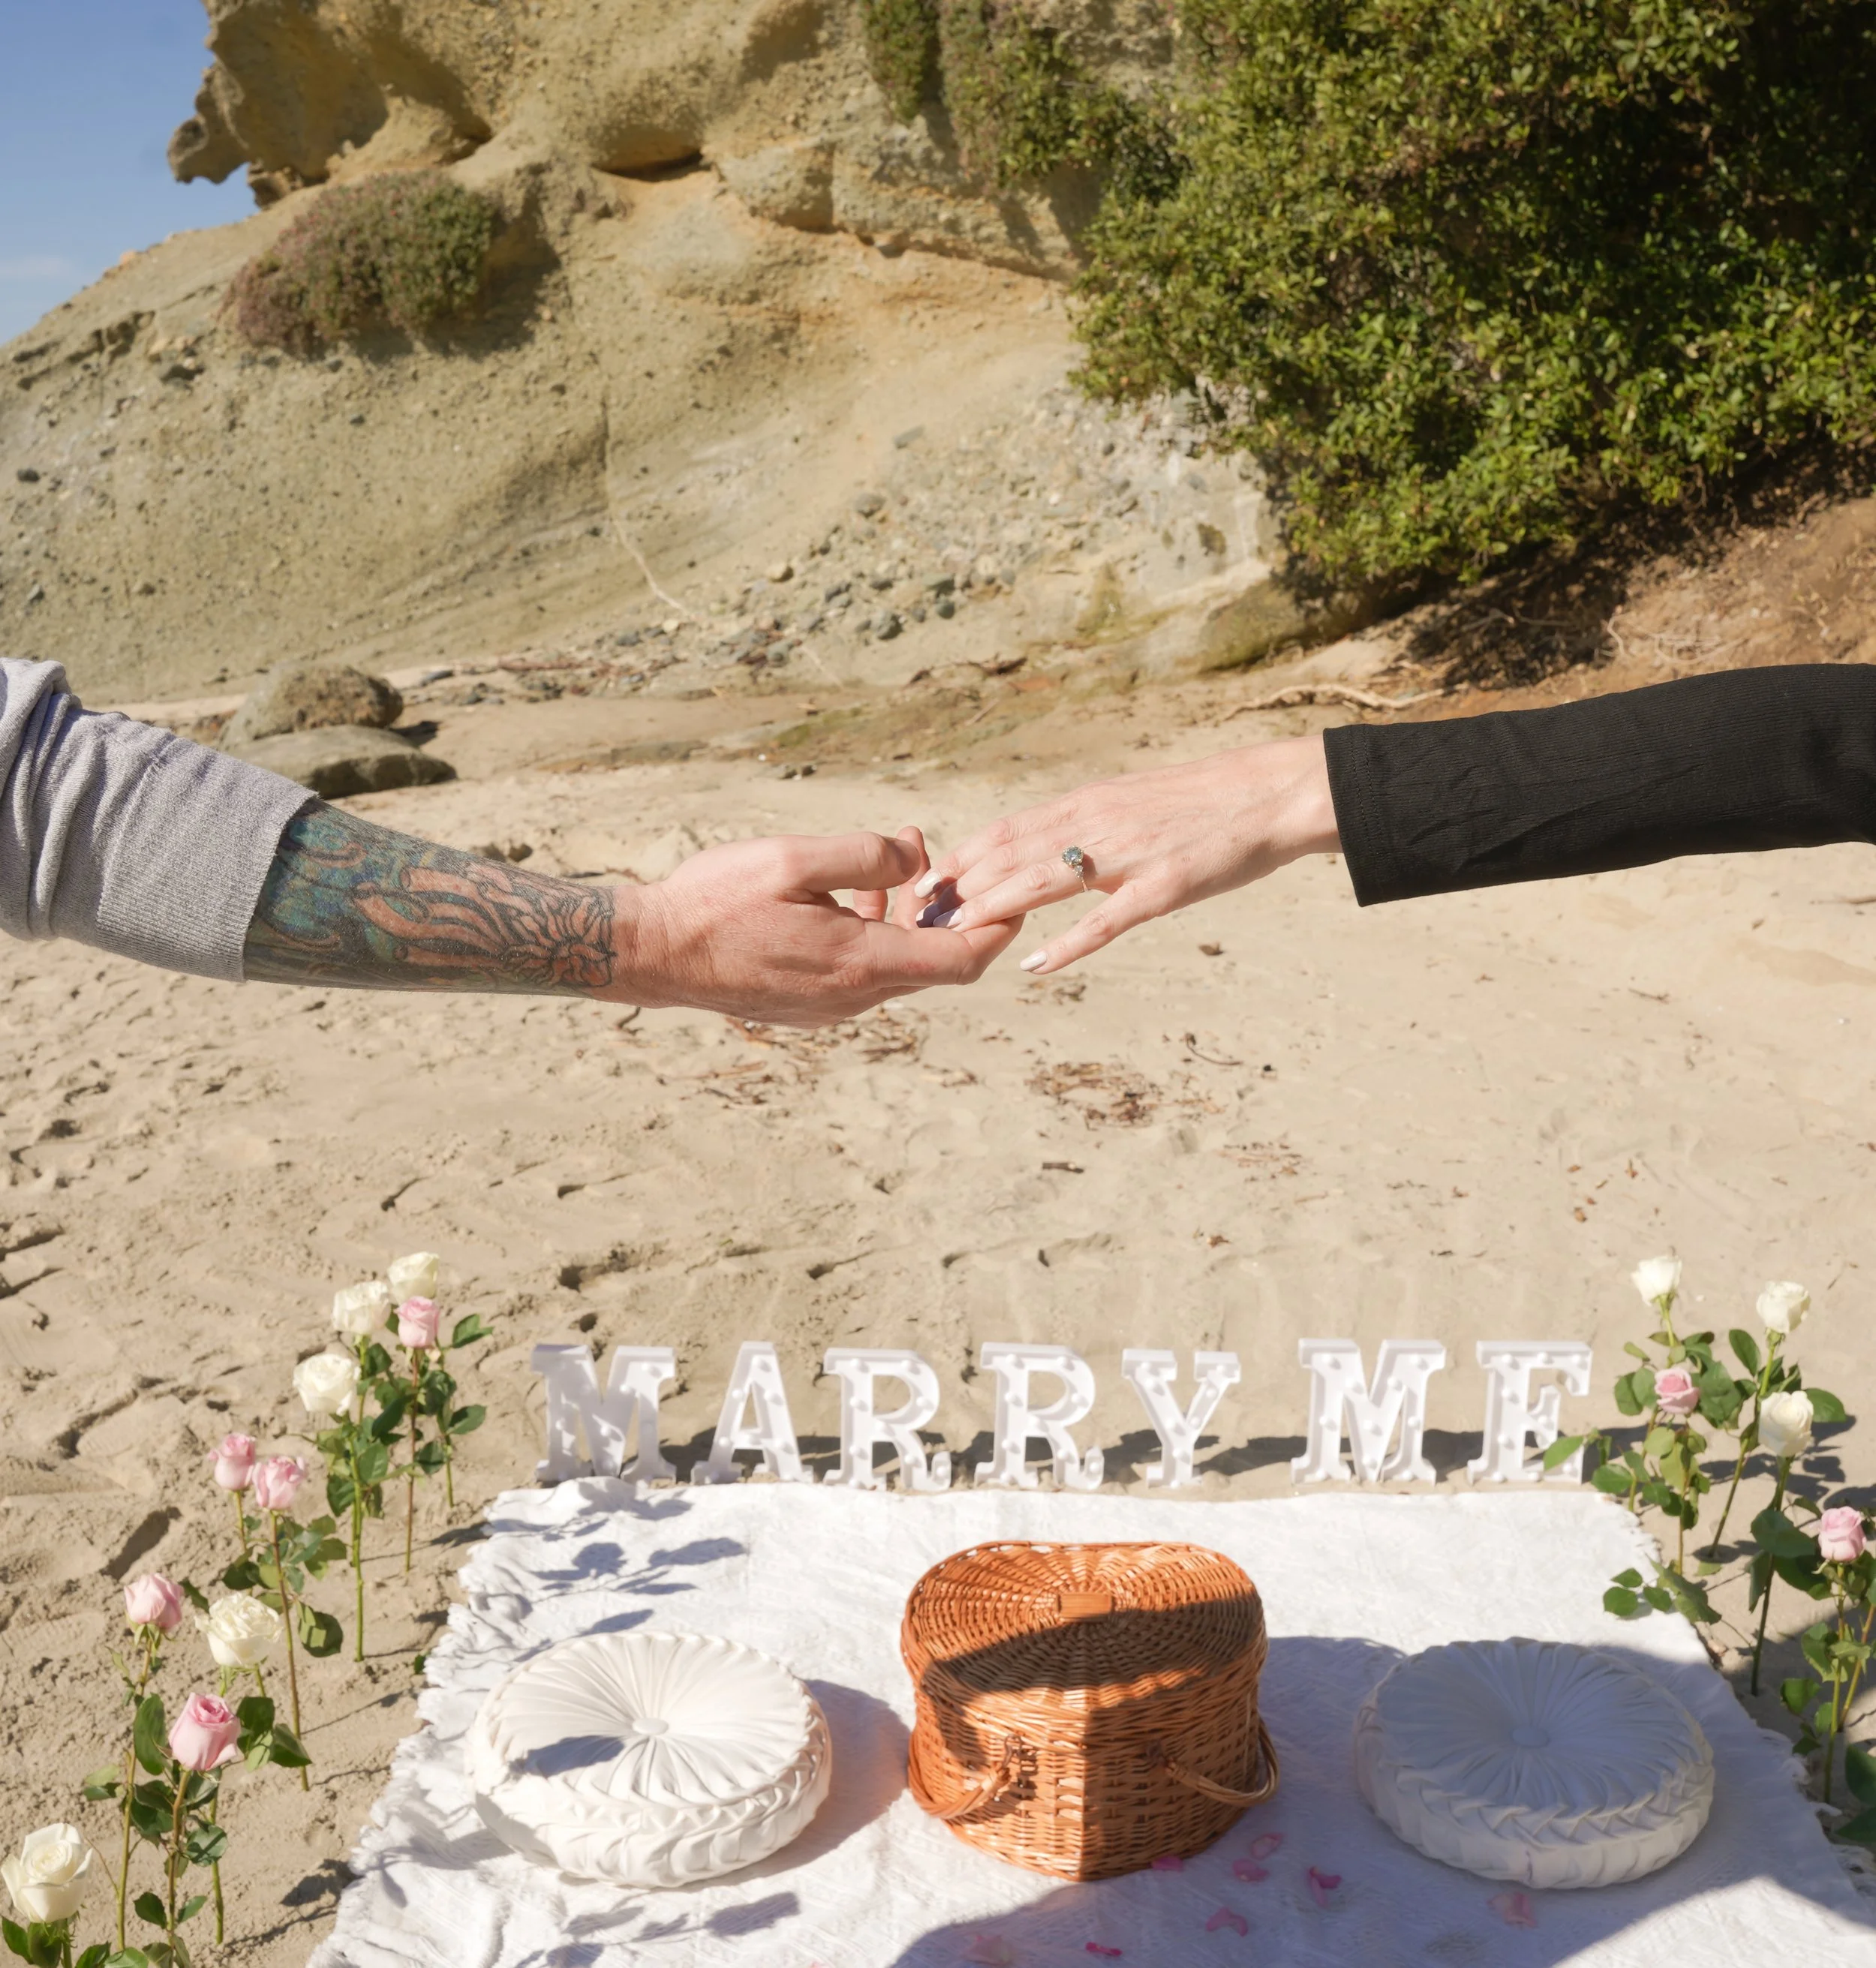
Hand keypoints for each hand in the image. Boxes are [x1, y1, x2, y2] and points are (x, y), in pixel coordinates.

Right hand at [611, 828, 1023, 1025]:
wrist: (655, 952)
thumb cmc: (718, 901)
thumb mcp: (794, 859)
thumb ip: (865, 856)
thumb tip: (916, 858)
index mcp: (862, 964)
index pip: (962, 959)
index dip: (999, 928)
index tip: (1015, 895)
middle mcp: (855, 998)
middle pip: (936, 963)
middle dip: (951, 912)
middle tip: (942, 860)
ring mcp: (831, 1008)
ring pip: (898, 965)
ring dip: (908, 919)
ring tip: (894, 862)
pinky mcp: (808, 1006)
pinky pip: (864, 973)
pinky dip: (875, 935)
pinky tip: (851, 897)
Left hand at [912, 735, 1338, 973]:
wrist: (1272, 793)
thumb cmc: (1205, 804)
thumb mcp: (1133, 802)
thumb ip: (1086, 825)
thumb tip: (1041, 846)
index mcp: (1088, 803)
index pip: (1005, 830)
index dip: (958, 858)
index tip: (920, 884)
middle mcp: (1098, 824)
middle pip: (1010, 856)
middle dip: (957, 890)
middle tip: (914, 921)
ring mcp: (1130, 856)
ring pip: (1042, 883)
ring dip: (990, 910)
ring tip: (951, 937)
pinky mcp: (1164, 887)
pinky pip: (1107, 919)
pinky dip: (1068, 943)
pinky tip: (1036, 964)